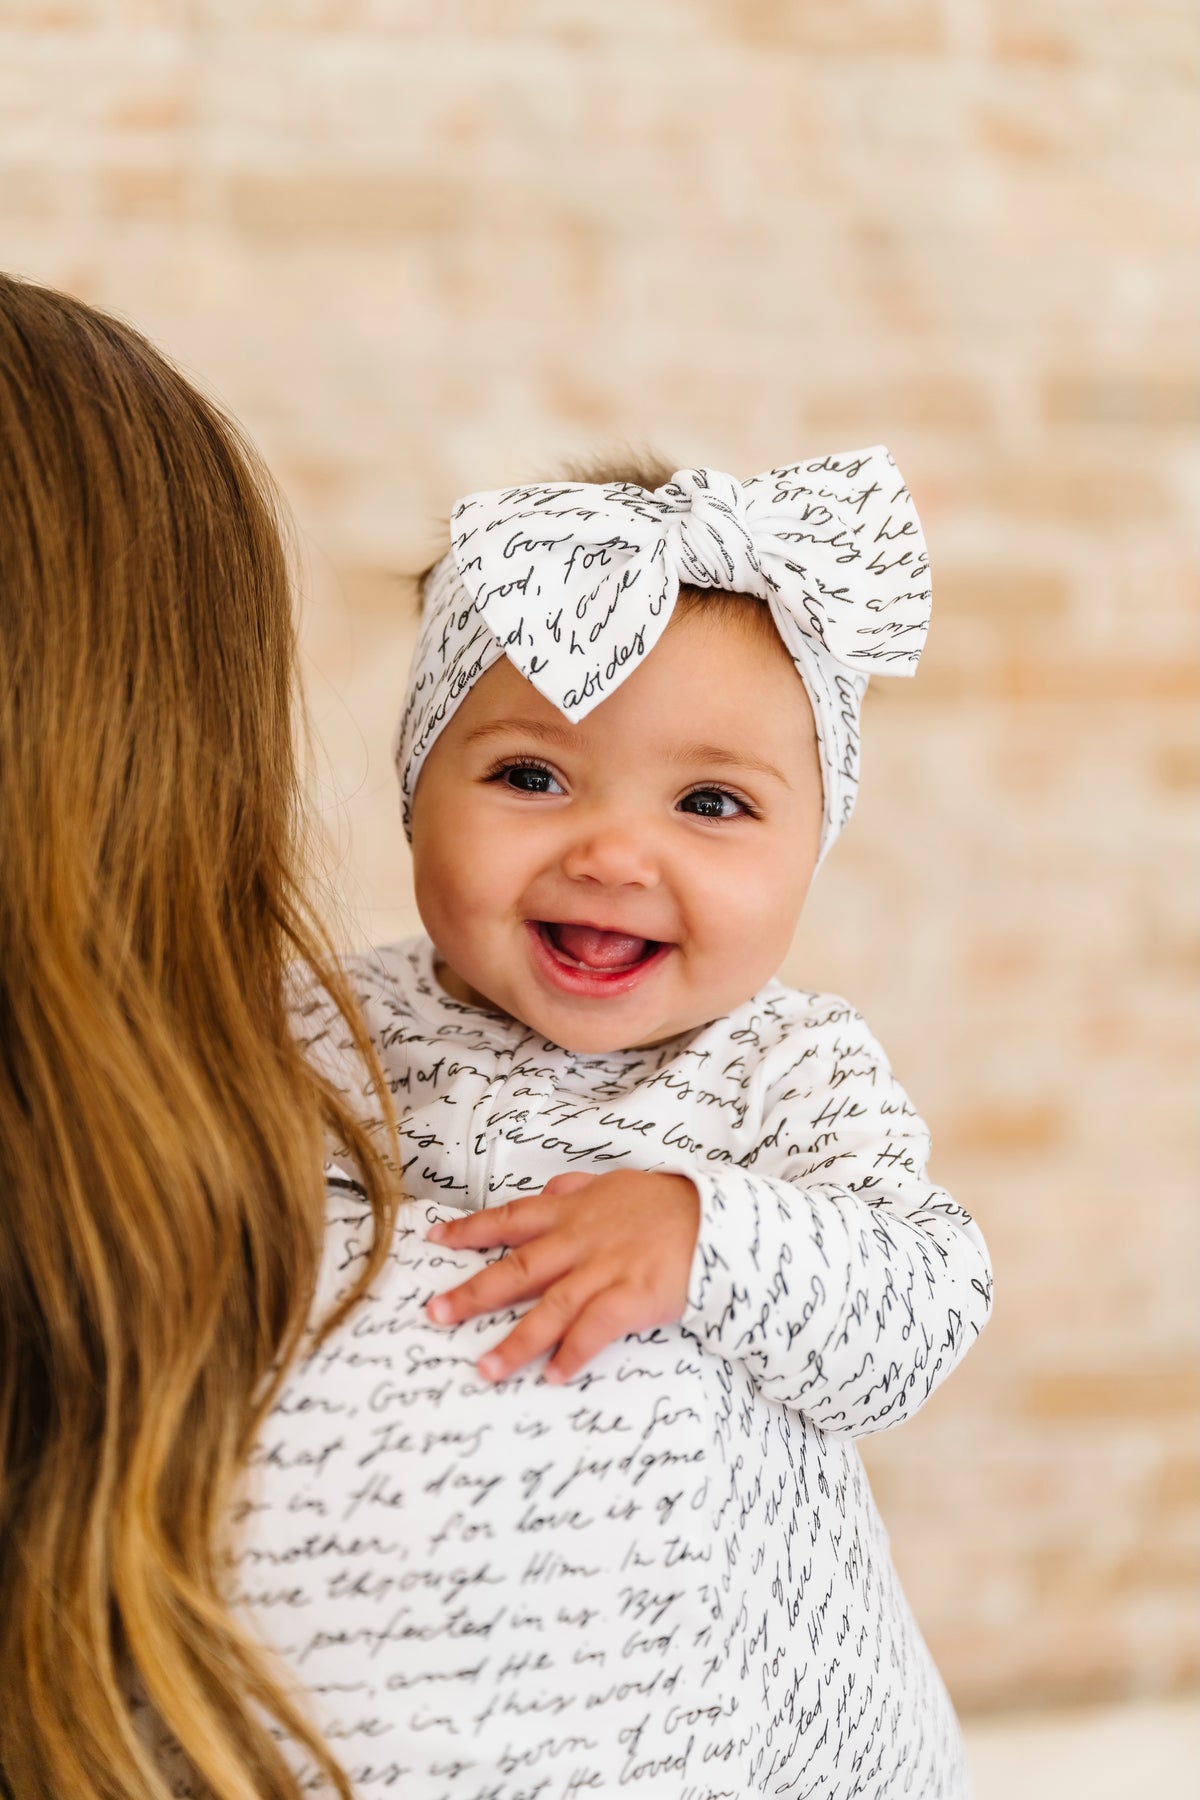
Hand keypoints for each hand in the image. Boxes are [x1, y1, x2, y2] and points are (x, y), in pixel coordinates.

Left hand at [424, 1170, 699, 1383]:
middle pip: (517, 1269)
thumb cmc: (666, 1205)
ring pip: (551, 1308)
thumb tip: (546, 1191)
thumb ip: (576, 1190)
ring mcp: (606, 1271)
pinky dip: (574, 1353)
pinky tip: (554, 1375)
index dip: (469, 1231)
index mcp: (571, 1212)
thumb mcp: (616, 1185)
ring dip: (516, 1342)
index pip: (509, 1219)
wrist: (719, 1220)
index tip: (434, 1241)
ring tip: (486, 1369)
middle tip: (436, 1314)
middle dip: (473, 1293)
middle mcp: (580, 1242)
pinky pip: (596, 1329)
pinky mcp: (633, 1297)